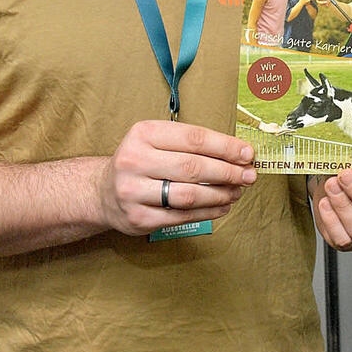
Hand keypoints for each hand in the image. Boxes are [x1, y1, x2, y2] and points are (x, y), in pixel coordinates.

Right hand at [98, 120, 256, 234]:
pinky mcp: (138, 218)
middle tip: (249, 176)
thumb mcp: (157, 141)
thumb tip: (239, 155)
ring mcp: (133, 191)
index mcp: (143, 134)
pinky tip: (222, 206)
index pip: (194, 138)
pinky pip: (182, 216)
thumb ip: (193, 144)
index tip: (248, 154)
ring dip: (221, 194)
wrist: (103, 192)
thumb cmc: (142, 162)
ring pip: (189, 194)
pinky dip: (208, 212)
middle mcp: (134, 160)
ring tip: (237, 191)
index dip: (226, 146)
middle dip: (228, 172)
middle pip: (193, 167)